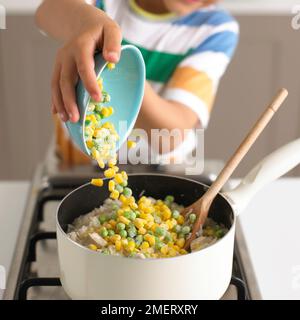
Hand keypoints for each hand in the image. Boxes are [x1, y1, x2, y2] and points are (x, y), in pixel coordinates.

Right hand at [51, 5, 121, 121]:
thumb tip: (113, 59)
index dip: (89, 83)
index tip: (97, 99)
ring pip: (56, 84)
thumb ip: (114, 43)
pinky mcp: (59, 68)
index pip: (84, 66)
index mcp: (81, 46)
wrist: (84, 25)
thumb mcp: (112, 31)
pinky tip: (58, 113)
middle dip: (69, 100)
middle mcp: (67, 55)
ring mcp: (60, 62)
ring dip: (60, 103)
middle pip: (66, 79)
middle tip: (75, 118)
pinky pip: (54, 85)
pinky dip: (55, 99)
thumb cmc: (102, 32)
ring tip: (67, 120)